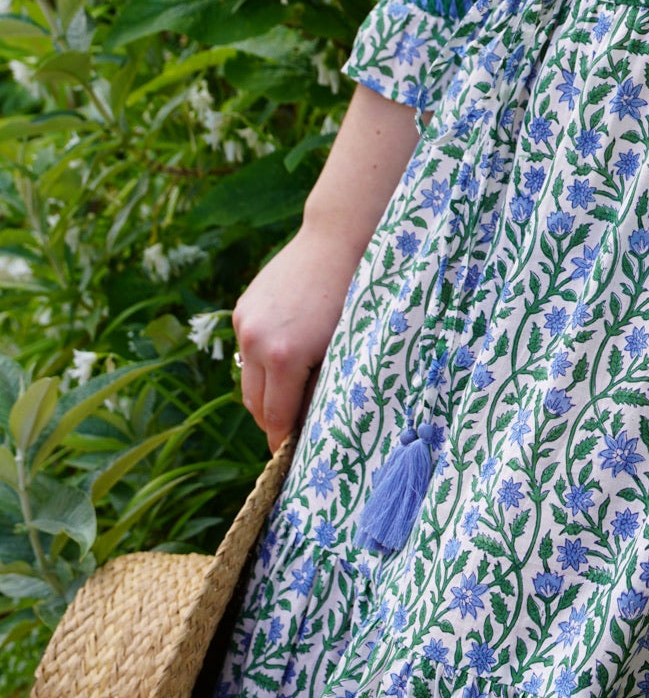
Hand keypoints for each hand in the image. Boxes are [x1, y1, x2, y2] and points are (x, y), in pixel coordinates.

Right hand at [233, 222, 360, 451]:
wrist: (337, 239)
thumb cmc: (355, 295)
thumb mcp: (345, 348)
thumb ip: (325, 387)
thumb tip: (313, 423)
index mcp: (285, 357)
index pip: (275, 418)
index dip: (283, 442)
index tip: (292, 458)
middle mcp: (256, 342)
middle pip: (254, 404)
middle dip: (272, 421)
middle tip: (292, 433)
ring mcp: (246, 323)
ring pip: (247, 378)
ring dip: (265, 392)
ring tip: (292, 396)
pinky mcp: (243, 308)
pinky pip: (248, 350)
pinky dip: (263, 361)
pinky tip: (288, 355)